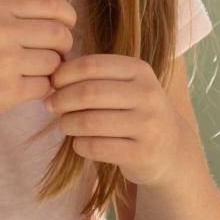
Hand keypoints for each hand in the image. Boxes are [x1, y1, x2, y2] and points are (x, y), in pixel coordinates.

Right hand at [0, 0, 76, 132]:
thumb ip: (16, 13)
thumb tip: (63, 19)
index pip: (52, 4)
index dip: (67, 17)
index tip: (65, 27)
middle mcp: (0, 32)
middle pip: (59, 34)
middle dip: (63, 46)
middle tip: (52, 55)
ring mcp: (3, 63)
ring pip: (54, 63)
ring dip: (50, 70)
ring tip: (32, 71)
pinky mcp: (6, 92)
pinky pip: (43, 87)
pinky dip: (39, 89)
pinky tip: (22, 87)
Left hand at [44, 54, 189, 187]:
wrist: (169, 148)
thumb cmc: (133, 112)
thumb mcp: (124, 86)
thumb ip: (93, 77)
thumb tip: (50, 77)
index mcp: (140, 71)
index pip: (91, 65)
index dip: (64, 74)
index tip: (53, 84)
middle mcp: (148, 95)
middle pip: (88, 93)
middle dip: (61, 100)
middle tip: (52, 106)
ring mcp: (148, 125)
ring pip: (89, 122)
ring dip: (67, 124)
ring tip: (65, 125)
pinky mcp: (142, 153)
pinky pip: (96, 147)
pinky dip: (79, 145)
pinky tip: (80, 143)